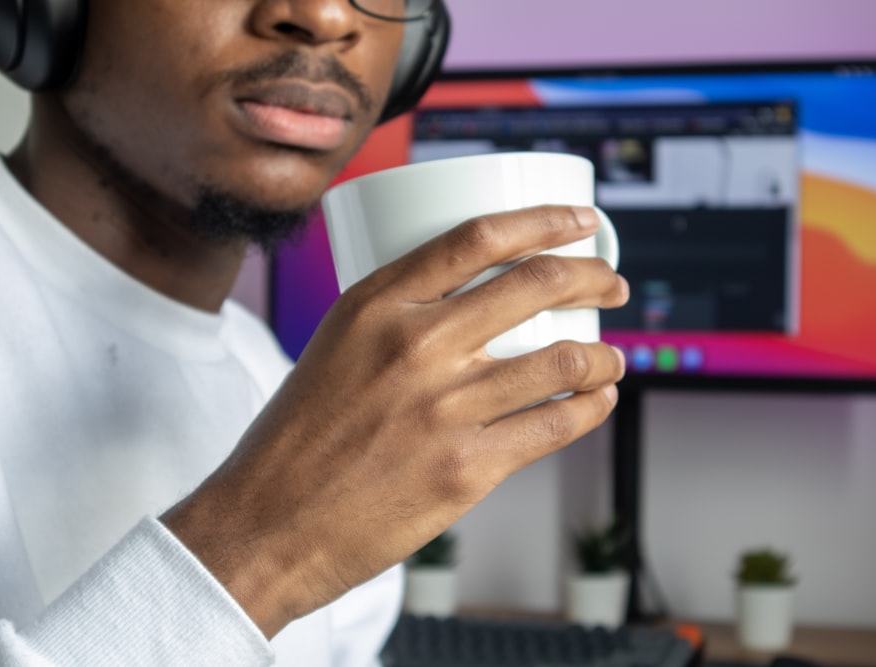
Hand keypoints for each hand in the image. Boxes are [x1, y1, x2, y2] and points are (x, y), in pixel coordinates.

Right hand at [161, 205, 628, 636]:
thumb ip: (398, 318)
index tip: (580, 222)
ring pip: (561, 360)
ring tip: (610, 358)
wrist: (265, 526)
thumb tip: (472, 304)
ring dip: (603, 355)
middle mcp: (414, 346)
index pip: (478, 237)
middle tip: (610, 283)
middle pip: (535, 286)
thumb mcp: (334, 347)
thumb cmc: (296, 439)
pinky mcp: (466, 469)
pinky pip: (554, 426)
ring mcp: (444, 408)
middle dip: (592, 276)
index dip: (544, 221)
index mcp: (375, 305)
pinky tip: (597, 402)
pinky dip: (592, 409)